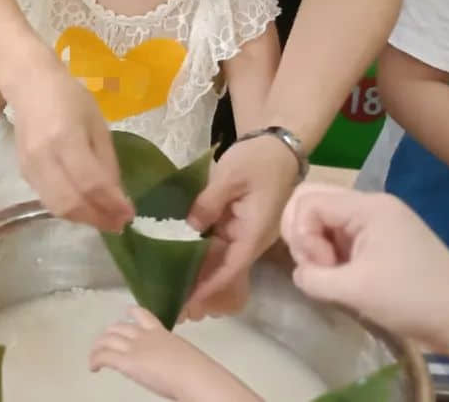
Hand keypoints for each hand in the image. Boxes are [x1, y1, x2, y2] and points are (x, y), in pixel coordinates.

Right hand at [6, 60, 132, 231]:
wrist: (30, 85)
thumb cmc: (70, 98)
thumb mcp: (98, 124)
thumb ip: (107, 161)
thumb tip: (117, 197)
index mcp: (66, 138)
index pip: (91, 183)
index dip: (112, 204)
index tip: (131, 215)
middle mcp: (44, 156)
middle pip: (71, 202)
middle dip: (98, 219)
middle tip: (119, 224)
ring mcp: (30, 167)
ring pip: (57, 207)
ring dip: (84, 219)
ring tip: (105, 220)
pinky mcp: (23, 173)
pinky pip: (48, 200)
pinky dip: (70, 209)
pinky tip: (86, 207)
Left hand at [89, 306, 260, 401]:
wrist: (194, 375)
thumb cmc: (198, 370)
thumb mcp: (185, 355)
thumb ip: (174, 355)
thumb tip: (177, 366)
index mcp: (161, 332)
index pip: (143, 314)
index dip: (131, 313)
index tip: (126, 314)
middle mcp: (145, 335)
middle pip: (119, 326)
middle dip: (110, 333)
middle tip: (105, 342)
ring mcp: (135, 347)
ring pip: (108, 339)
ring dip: (99, 346)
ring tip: (95, 356)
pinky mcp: (127, 362)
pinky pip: (104, 356)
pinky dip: (95, 360)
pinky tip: (93, 367)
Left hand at [183, 135, 297, 317]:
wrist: (275, 144)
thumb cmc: (257, 160)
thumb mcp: (230, 176)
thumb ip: (208, 202)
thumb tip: (190, 227)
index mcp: (254, 232)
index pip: (232, 268)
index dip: (211, 286)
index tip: (189, 301)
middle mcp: (250, 239)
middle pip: (225, 270)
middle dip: (202, 289)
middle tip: (173, 303)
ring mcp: (243, 233)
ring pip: (220, 260)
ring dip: (199, 275)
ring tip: (172, 290)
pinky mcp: (236, 224)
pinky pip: (218, 246)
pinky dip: (201, 256)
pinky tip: (180, 262)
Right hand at [280, 184, 448, 348]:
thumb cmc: (412, 299)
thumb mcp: (355, 290)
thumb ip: (313, 277)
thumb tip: (300, 272)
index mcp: (367, 206)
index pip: (309, 203)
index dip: (302, 236)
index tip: (321, 269)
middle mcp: (372, 204)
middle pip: (315, 202)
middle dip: (305, 235)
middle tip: (319, 268)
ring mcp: (381, 220)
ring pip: (327, 218)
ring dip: (319, 246)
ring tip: (333, 276)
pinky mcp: (386, 238)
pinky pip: (344, 233)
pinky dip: (335, 252)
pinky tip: (345, 277)